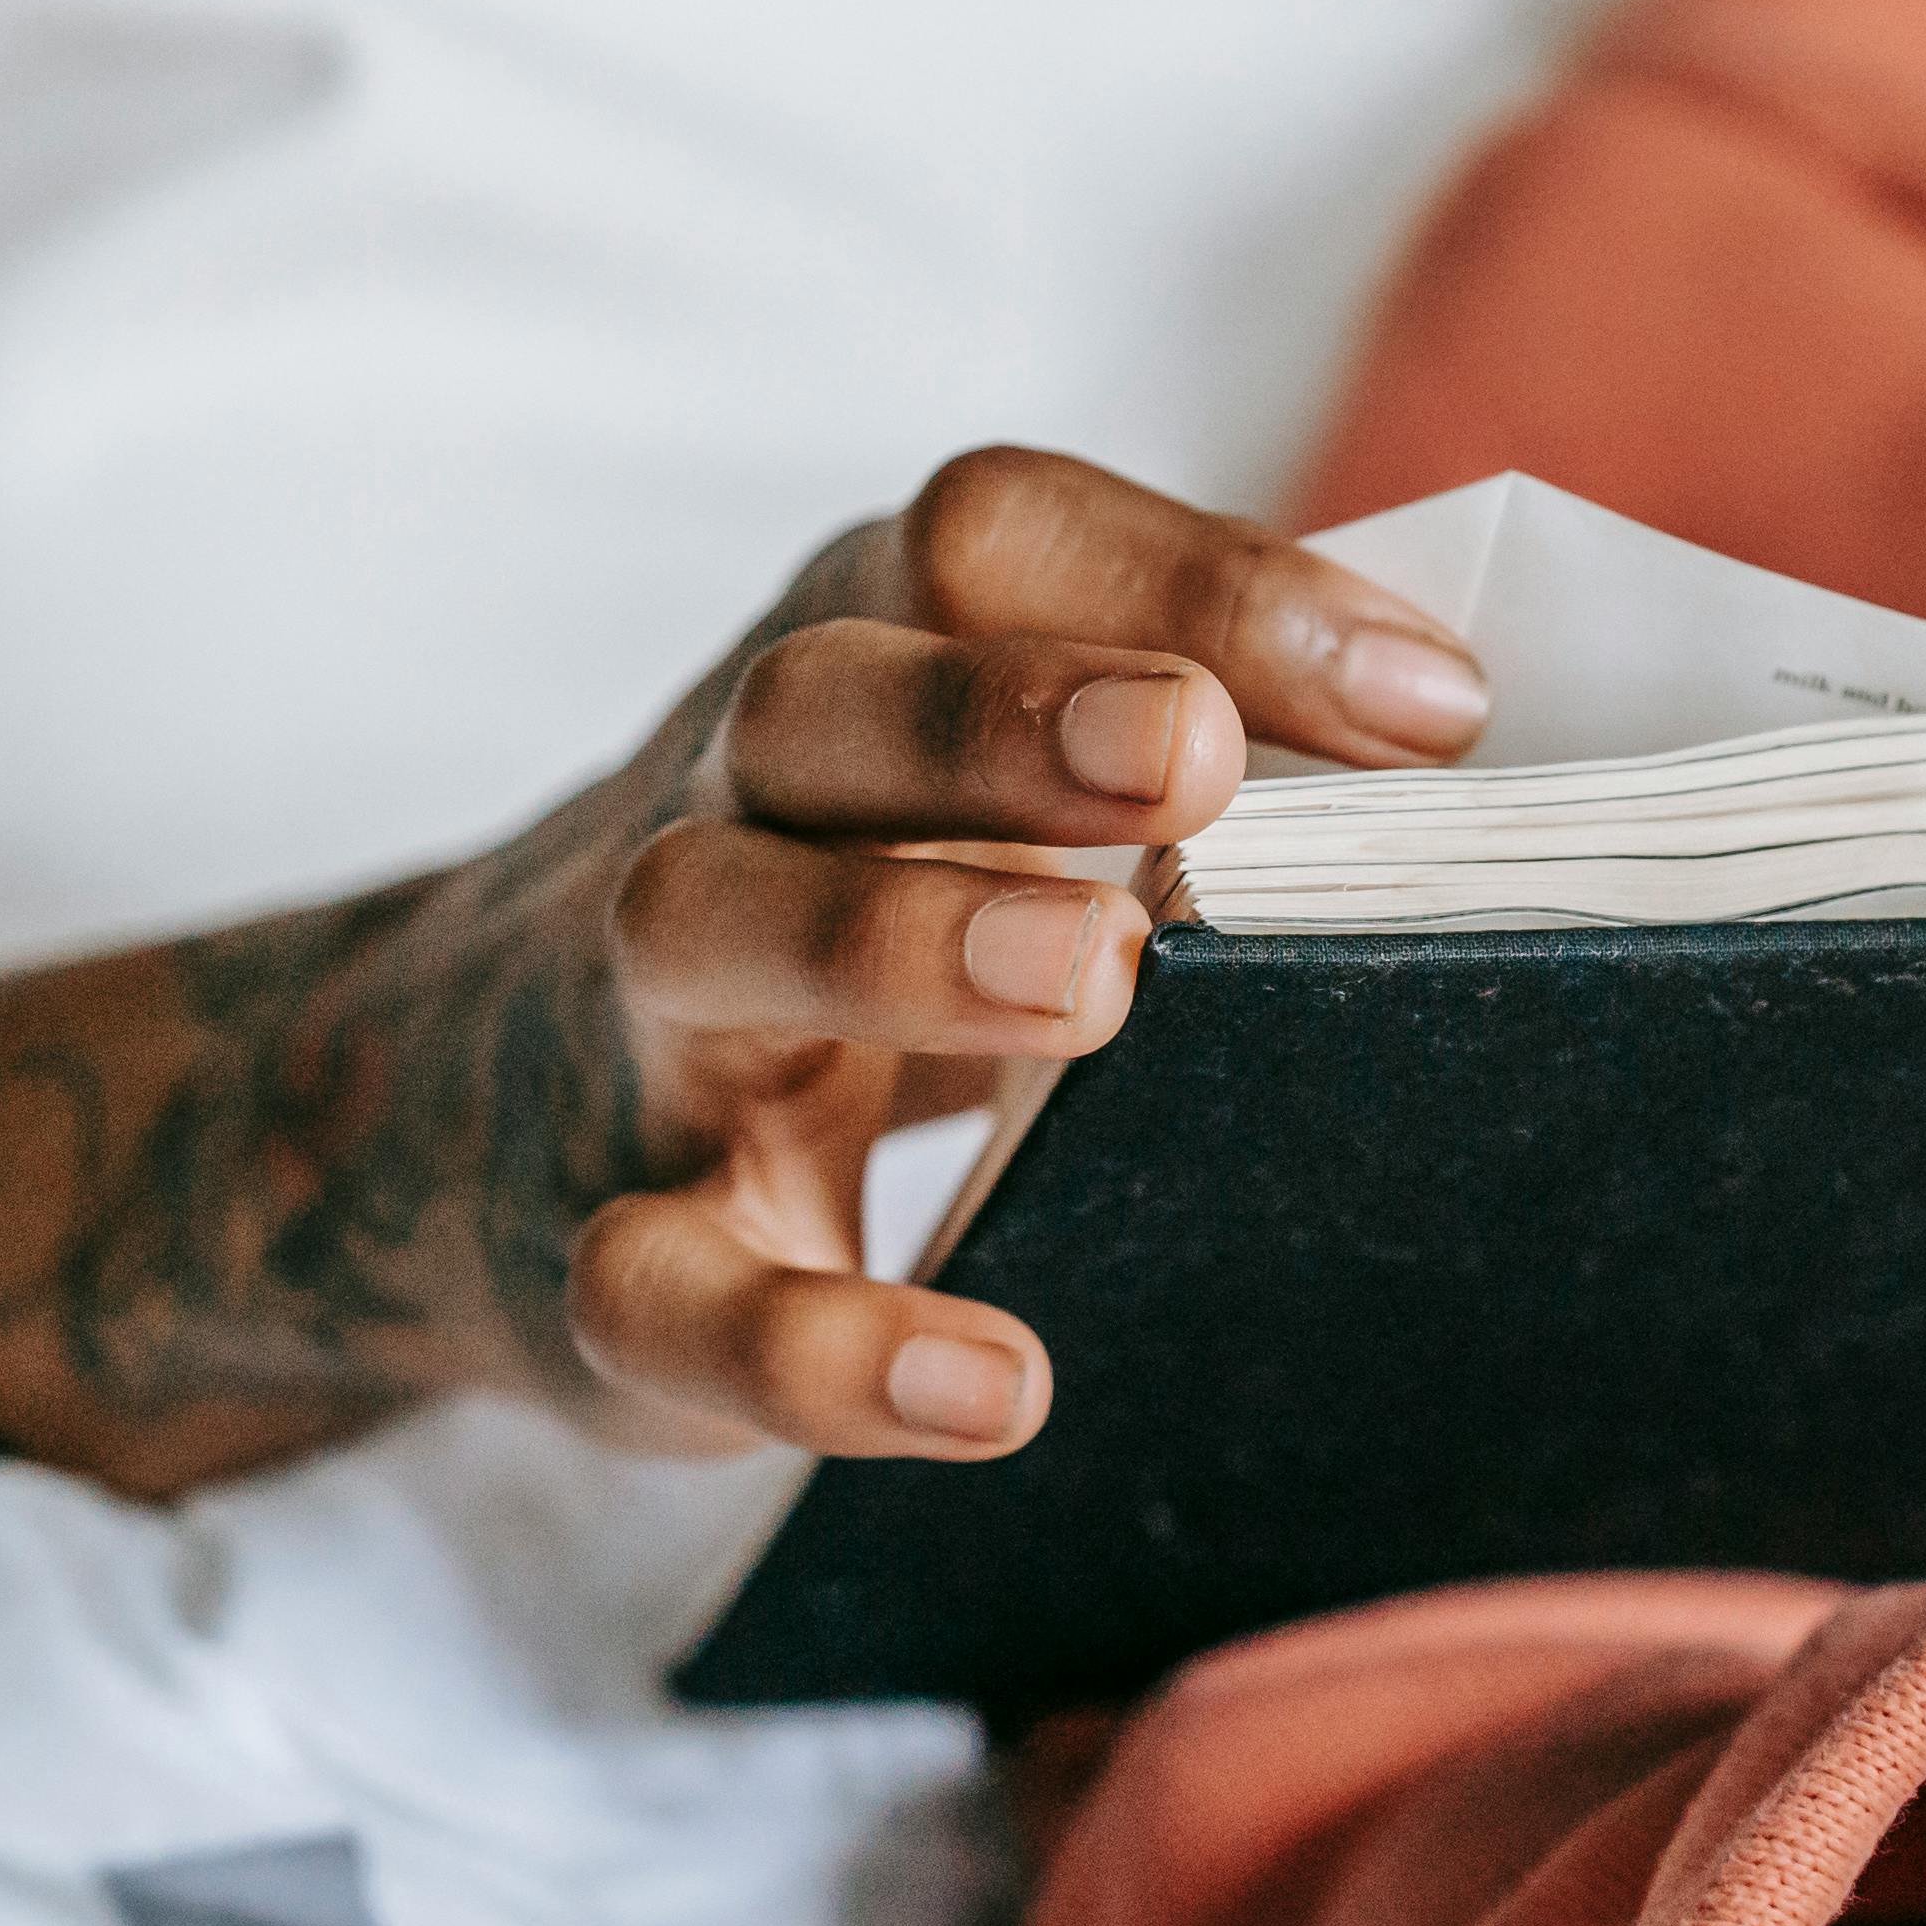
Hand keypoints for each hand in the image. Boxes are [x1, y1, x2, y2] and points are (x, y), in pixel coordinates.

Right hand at [543, 448, 1487, 1455]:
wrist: (439, 1118)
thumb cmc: (828, 927)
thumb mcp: (970, 815)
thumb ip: (1185, 777)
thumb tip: (1487, 780)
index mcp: (850, 671)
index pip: (983, 541)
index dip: (1197, 578)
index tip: (1439, 706)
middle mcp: (719, 812)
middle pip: (817, 702)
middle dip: (1003, 715)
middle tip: (1197, 759)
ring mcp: (633, 1035)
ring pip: (705, 928)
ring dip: (895, 939)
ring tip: (1097, 980)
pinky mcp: (590, 1256)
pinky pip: (666, 1290)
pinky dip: (820, 1348)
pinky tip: (994, 1384)